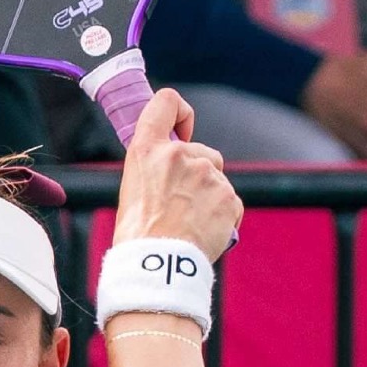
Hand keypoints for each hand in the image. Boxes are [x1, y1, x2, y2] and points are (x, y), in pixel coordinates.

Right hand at [110, 87, 239, 264]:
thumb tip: (176, 165)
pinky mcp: (227, 196)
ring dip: (211, 198)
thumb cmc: (139, 233)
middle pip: (203, 152)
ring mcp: (206, 174)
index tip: (183, 130)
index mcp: (148, 149)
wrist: (157, 265)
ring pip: (218, 180)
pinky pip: (231, 202)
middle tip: (181, 206)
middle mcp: (178, 154)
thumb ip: (157, 165)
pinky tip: (205, 232)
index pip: (167, 102)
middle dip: (199, 174)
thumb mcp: (135, 186)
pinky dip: (223, 217)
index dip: (180, 113)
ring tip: (190, 224)